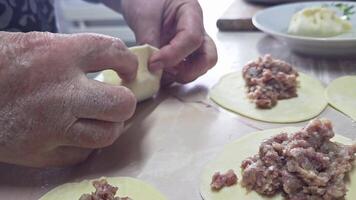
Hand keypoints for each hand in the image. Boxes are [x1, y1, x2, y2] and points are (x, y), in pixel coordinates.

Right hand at [0, 32, 137, 166]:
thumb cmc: (2, 64)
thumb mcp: (40, 45)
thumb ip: (78, 54)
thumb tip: (114, 63)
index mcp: (58, 55)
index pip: (112, 53)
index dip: (127, 61)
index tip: (127, 69)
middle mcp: (59, 93)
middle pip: (121, 104)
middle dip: (125, 101)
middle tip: (117, 99)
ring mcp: (51, 127)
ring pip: (107, 135)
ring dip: (109, 125)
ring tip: (99, 117)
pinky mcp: (39, 153)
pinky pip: (82, 153)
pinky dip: (84, 143)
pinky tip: (75, 132)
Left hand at [119, 0, 217, 83]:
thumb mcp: (144, 15)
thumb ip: (148, 38)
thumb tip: (151, 66)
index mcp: (191, 13)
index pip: (192, 38)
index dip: (173, 55)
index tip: (153, 63)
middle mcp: (198, 31)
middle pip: (207, 57)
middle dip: (189, 71)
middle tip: (165, 73)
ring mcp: (192, 45)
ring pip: (200, 67)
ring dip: (181, 75)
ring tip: (159, 73)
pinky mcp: (183, 54)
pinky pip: (186, 69)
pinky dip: (174, 76)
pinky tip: (159, 74)